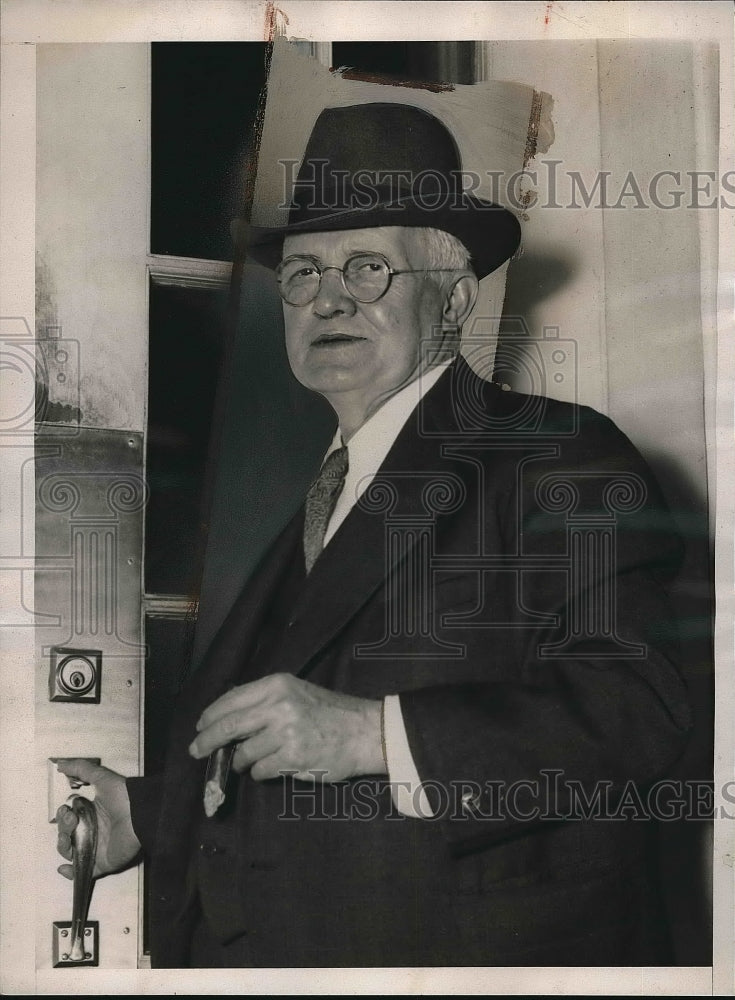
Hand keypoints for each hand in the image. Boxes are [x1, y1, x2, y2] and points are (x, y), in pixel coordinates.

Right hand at [55, 759, 141, 879]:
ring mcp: (96, 848)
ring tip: (70, 838)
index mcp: (91, 814)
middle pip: (66, 836)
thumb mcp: (101, 777)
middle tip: (71, 820)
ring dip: (64, 846)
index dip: (63, 816)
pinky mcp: (101, 863)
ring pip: (70, 853)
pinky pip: (82, 872)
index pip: (68, 819)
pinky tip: (65, 866)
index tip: (66, 810)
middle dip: (63, 829)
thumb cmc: (123, 796)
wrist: (140, 814)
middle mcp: (93, 831)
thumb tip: (60, 765)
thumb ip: (81, 769)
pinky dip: (71, 872)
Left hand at [189, 673, 384, 781]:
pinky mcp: (292, 758)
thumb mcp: (296, 692)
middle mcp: (278, 705)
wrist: (364, 731)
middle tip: (196, 751)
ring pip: (243, 753)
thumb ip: (264, 700)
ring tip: (252, 760)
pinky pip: (260, 771)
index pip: (231, 700)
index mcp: (276, 685)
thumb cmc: (329, 711)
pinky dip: (260, 772)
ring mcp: (285, 733)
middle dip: (207, 741)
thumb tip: (226, 717)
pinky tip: (273, 766)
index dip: (210, 715)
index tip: (200, 726)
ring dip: (242, 761)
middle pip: (228, 726)